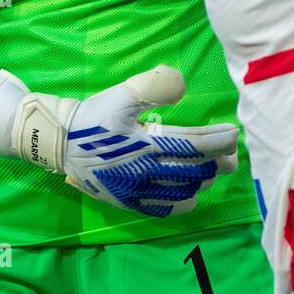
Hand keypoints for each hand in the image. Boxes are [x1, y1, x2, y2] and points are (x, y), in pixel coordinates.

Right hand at [0, 65, 239, 216]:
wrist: (59, 142)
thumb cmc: (93, 116)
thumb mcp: (122, 94)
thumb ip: (153, 86)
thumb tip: (181, 84)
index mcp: (146, 144)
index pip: (194, 145)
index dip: (218, 140)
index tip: (234, 134)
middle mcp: (145, 172)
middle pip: (195, 171)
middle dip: (217, 161)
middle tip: (229, 152)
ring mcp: (137, 191)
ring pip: (184, 191)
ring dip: (203, 179)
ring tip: (212, 169)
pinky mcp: (128, 202)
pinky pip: (164, 209)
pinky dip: (184, 201)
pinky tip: (191, 192)